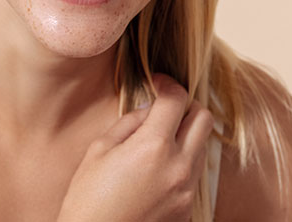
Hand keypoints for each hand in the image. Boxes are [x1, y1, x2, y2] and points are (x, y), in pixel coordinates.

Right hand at [57, 73, 213, 221]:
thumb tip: (148, 111)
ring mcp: (186, 190)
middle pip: (204, 118)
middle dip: (186, 106)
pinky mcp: (187, 208)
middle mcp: (178, 167)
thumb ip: (129, 124)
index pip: (177, 100)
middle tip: (165, 107)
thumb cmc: (88, 200)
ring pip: (202, 146)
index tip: (158, 83)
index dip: (168, 83)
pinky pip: (194, 173)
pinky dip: (181, 161)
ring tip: (158, 139)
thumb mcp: (99, 151)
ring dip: (186, 134)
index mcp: (152, 148)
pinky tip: (157, 167)